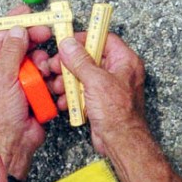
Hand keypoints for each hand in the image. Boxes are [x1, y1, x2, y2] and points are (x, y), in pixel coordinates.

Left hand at [0, 5, 53, 179]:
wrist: (14, 145)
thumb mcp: (3, 78)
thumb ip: (12, 52)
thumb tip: (17, 31)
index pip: (2, 36)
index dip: (16, 24)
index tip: (29, 14)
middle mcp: (5, 72)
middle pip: (24, 47)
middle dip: (35, 43)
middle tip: (46, 35)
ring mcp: (21, 83)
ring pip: (38, 63)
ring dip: (44, 65)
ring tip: (43, 71)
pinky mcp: (36, 94)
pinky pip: (48, 80)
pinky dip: (51, 80)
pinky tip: (50, 85)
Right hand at [49, 33, 146, 156]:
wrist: (121, 141)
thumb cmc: (118, 113)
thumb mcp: (96, 81)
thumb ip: (80, 61)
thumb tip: (69, 44)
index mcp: (125, 61)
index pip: (104, 40)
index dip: (85, 39)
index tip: (68, 42)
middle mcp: (119, 72)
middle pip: (91, 58)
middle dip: (71, 64)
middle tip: (56, 66)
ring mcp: (109, 87)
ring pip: (84, 76)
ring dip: (68, 81)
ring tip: (57, 86)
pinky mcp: (100, 101)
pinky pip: (83, 92)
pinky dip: (72, 95)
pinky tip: (63, 100)